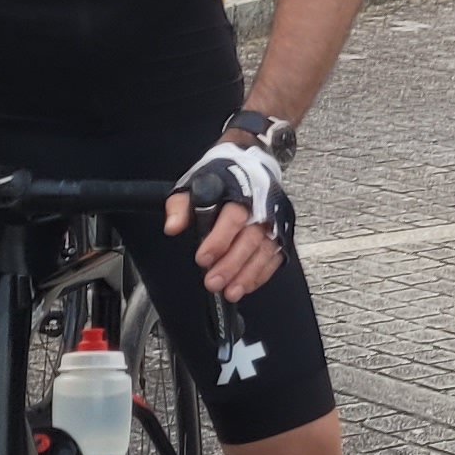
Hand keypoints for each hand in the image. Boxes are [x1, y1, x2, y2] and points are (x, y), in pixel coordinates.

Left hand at [164, 134, 294, 300]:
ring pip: (264, 252)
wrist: (250, 162)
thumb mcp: (193, 184)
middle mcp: (261, 209)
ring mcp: (274, 223)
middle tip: (213, 282)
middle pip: (249, 240)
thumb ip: (180, 206)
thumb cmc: (221, 177)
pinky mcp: (281, 234)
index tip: (202, 259)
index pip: (232, 219)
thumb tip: (172, 226)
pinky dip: (261, 274)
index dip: (219, 241)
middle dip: (231, 265)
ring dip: (247, 274)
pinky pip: (274, 257)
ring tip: (230, 292)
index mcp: (240, 192)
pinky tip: (246, 285)